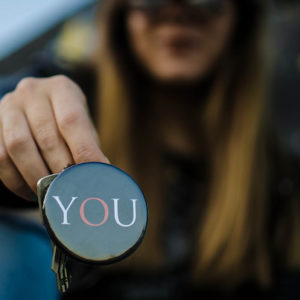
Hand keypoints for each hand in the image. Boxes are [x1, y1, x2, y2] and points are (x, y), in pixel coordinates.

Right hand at [0, 75, 107, 200]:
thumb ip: (90, 146)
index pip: (72, 121)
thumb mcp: (83, 124)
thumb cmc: (67, 120)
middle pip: (46, 136)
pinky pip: (0, 157)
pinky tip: (30, 192)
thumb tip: (102, 175)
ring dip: (37, 175)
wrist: (37, 106)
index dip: (84, 150)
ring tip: (51, 192)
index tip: (94, 174)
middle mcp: (32, 92)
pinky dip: (15, 180)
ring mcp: (9, 107)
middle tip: (73, 188)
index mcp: (61, 89)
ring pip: (19, 146)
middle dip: (61, 168)